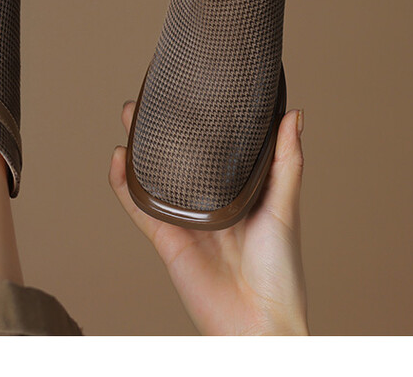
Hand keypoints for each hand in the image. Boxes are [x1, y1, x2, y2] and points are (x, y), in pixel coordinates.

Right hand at [109, 102, 308, 334]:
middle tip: (150, 98)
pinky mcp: (166, 239)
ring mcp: (183, 218)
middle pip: (176, 156)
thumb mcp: (285, 206)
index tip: (191, 88)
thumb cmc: (281, 270)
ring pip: (153, 175)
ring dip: (138, 146)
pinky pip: (138, 207)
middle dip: (161, 127)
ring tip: (131, 117)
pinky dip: (124, 184)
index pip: (214, 148)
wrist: (259, 324)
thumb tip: (294, 113)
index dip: (200, 120)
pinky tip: (118, 159)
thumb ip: (287, 161)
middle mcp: (206, 200)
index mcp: (236, 190)